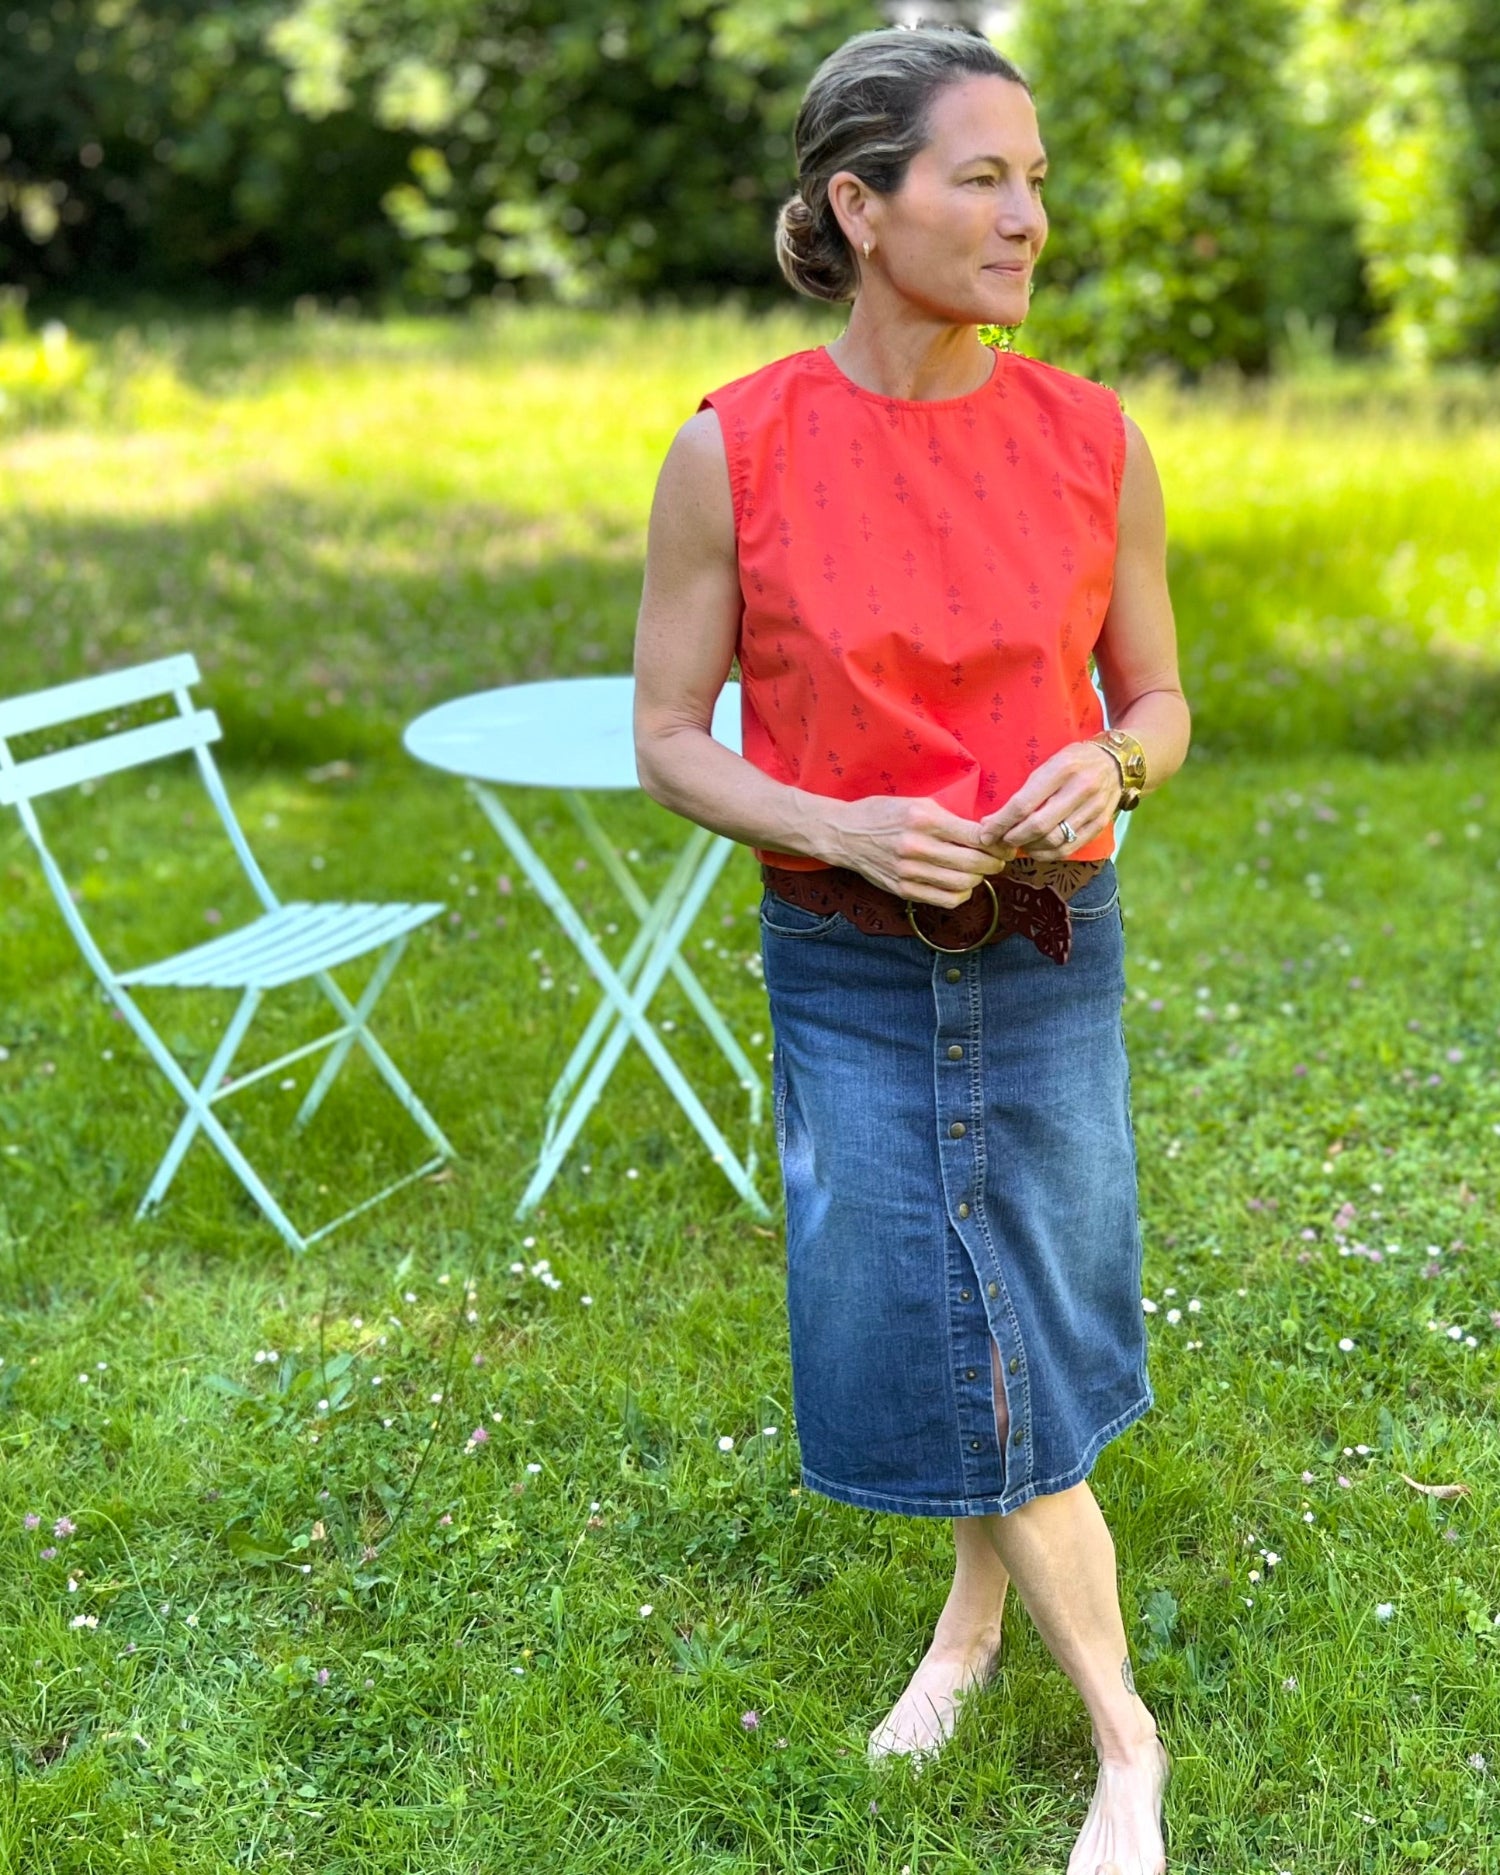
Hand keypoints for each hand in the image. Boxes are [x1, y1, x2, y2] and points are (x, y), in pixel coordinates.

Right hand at [822, 794, 1011, 906]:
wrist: (844, 834)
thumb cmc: (882, 814)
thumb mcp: (917, 804)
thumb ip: (949, 818)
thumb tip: (987, 833)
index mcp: (924, 818)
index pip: (976, 835)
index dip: (998, 843)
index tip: (1004, 844)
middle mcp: (917, 846)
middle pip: (973, 862)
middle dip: (994, 863)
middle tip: (999, 861)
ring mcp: (909, 871)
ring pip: (962, 884)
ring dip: (978, 879)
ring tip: (978, 872)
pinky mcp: (903, 889)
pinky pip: (945, 900)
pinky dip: (960, 894)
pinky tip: (960, 885)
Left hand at [978, 742, 1120, 858]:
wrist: (1116, 761)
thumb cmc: (1074, 760)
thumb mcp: (1050, 761)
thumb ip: (1027, 788)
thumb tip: (994, 819)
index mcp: (1062, 768)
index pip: (1024, 803)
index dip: (1001, 822)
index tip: (986, 832)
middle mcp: (1081, 788)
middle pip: (1038, 826)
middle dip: (1012, 837)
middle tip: (999, 840)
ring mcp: (1094, 808)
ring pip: (1054, 840)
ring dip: (1029, 848)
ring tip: (1016, 844)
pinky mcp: (1101, 823)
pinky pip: (1069, 848)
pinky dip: (1047, 854)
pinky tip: (1035, 850)